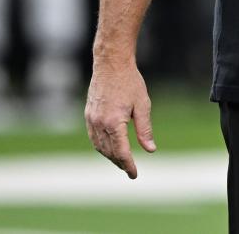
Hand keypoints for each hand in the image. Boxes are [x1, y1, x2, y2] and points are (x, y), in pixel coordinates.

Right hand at [85, 62, 155, 178]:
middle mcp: (99, 123)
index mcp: (114, 122)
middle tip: (129, 169)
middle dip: (119, 162)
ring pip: (99, 146)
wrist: (111, 63)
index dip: (128, 165)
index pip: (121, 152)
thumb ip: (145, 129)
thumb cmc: (130, 82)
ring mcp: (91, 119)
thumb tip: (150, 150)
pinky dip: (101, 145)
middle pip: (109, 152)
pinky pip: (93, 137)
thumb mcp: (143, 105)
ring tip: (121, 161)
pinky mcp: (88, 114)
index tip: (134, 175)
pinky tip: (110, 146)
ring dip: (109, 156)